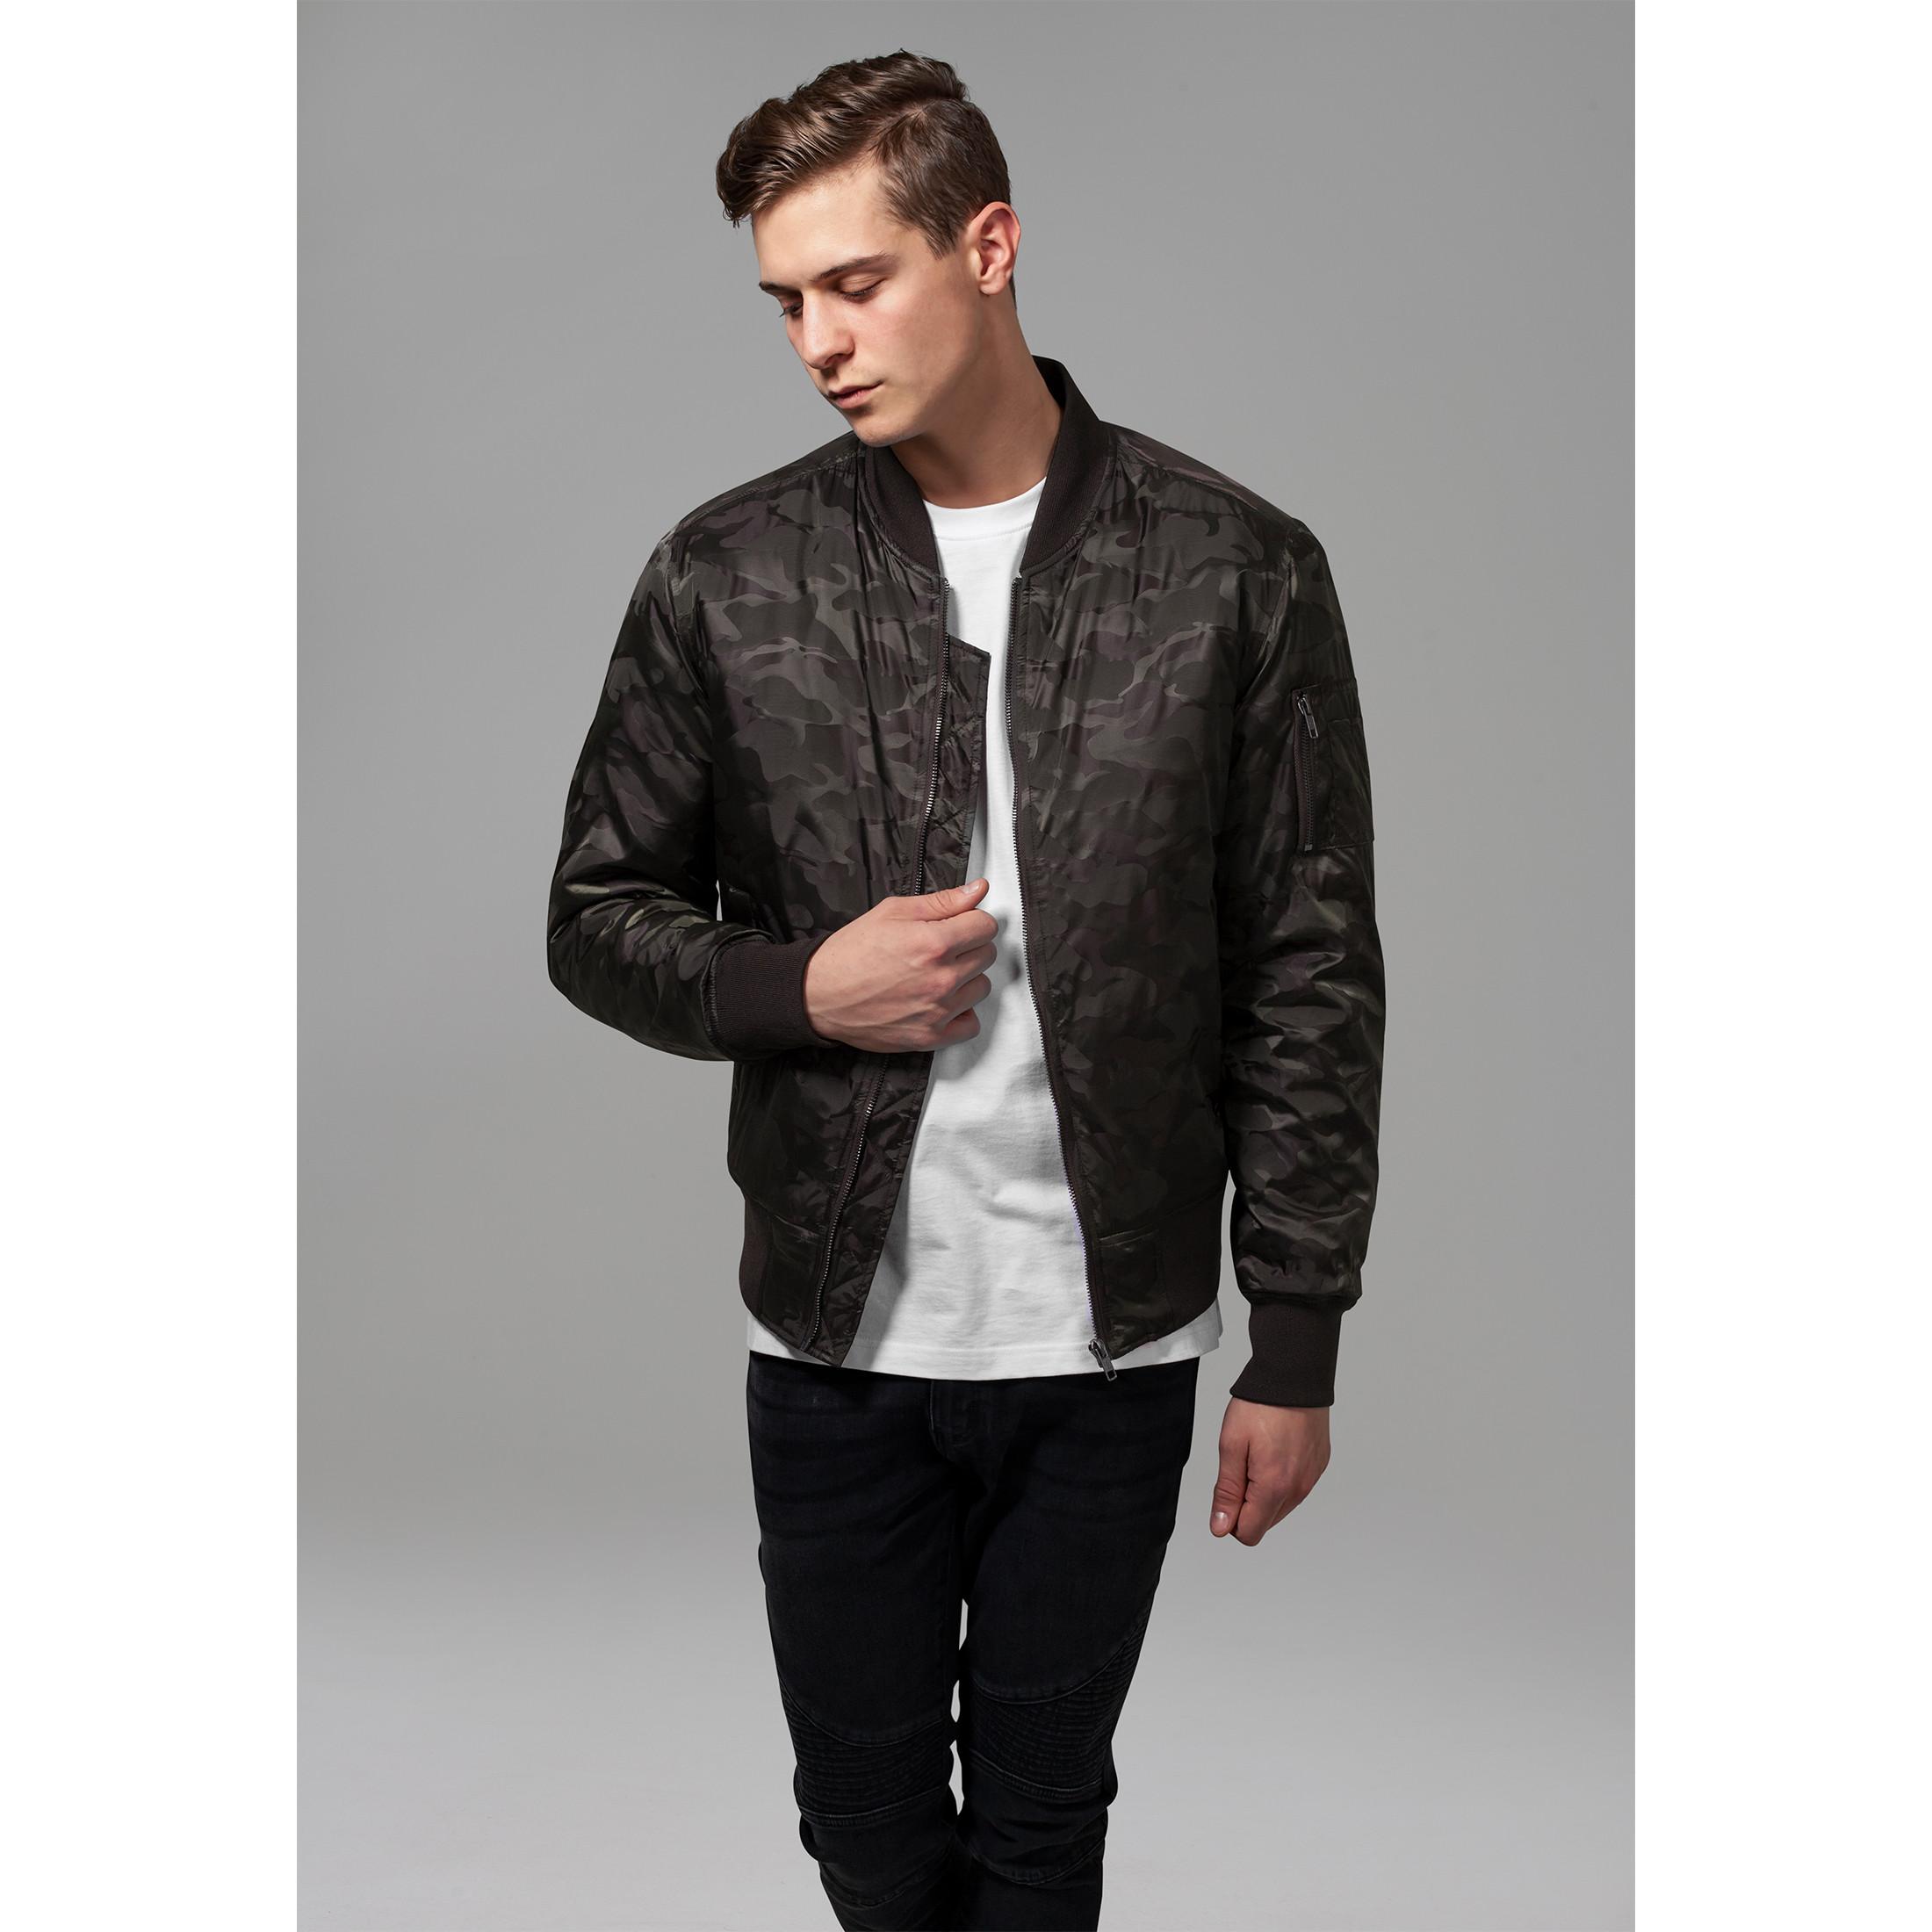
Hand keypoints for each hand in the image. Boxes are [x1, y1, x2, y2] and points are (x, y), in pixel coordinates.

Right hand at [802, 877, 998, 1051]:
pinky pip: (971, 1024)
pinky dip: (961, 1013)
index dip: (972, 921)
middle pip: (987, 955)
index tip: (958, 925)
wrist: (820, 994)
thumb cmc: (851, 952)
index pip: (986, 926)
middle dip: (969, 946)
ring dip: (966, 979)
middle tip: (940, 948)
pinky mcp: (931, 1036)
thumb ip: (943, 901)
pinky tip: (941, 1001)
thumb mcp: (893, 912)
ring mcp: (938, 1010)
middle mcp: (941, 978)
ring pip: (981, 988)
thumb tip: (979, 890)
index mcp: (934, 943)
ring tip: (936, 974)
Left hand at [1209, 1398, 1330, 1544]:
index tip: (1227, 1488)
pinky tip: (1274, 1449)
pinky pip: (1295, 1488)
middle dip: (1247, 1503)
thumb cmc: (1261, 1405)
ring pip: (1280, 1506)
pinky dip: (1281, 1478)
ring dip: (1264, 1491)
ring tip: (1258, 1453)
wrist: (1295, 1376)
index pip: (1249, 1533)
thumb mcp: (1231, 1445)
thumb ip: (1226, 1491)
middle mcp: (1298, 1489)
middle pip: (1264, 1522)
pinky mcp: (1318, 1466)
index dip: (1230, 1518)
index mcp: (1274, 1487)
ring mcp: (1311, 1478)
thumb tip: (1221, 1527)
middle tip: (1241, 1464)